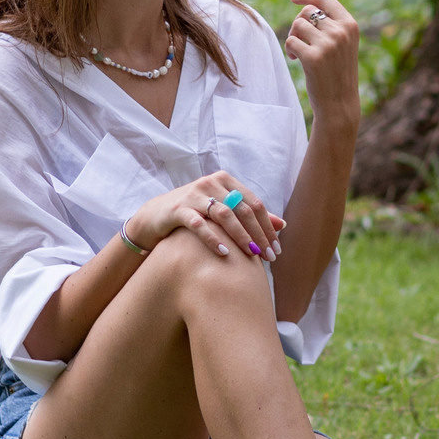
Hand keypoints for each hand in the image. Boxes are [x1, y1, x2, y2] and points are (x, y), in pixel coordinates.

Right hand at [128, 171, 283, 262]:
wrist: (156, 215)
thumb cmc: (195, 213)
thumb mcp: (223, 210)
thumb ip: (250, 215)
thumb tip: (283, 224)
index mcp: (225, 181)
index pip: (254, 203)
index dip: (268, 226)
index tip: (277, 249)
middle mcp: (211, 183)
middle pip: (242, 209)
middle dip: (258, 234)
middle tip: (269, 257)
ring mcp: (194, 195)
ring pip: (224, 215)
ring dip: (241, 237)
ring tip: (251, 256)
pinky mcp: (178, 209)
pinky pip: (199, 224)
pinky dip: (213, 239)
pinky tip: (224, 254)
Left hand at [284, 0, 359, 127]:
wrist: (340, 102)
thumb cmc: (338, 69)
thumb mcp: (341, 39)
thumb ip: (331, 13)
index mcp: (350, 25)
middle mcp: (341, 32)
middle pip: (307, 11)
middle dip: (298, 23)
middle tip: (300, 39)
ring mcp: (328, 44)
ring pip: (297, 25)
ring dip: (293, 36)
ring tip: (298, 51)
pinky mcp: (313, 58)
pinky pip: (291, 41)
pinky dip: (290, 49)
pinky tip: (296, 59)